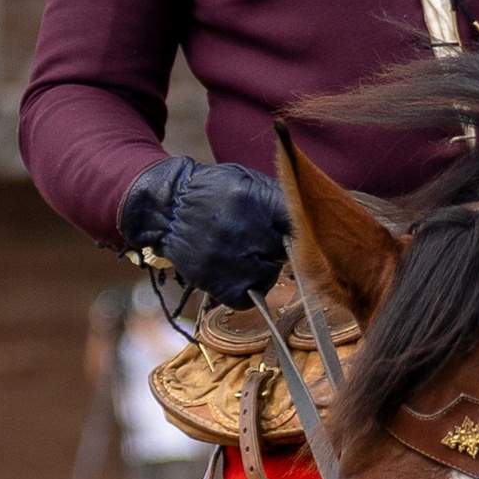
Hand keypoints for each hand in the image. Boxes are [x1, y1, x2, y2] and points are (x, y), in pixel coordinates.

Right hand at [119, 158, 291, 309]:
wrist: (166, 207)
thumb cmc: (213, 193)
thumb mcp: (245, 180)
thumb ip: (277, 196)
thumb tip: (312, 216)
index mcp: (255, 199)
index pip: (298, 222)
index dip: (301, 230)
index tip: (296, 232)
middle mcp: (244, 229)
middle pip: (287, 251)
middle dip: (278, 247)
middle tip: (261, 240)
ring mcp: (230, 258)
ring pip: (271, 275)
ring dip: (264, 268)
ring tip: (246, 255)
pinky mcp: (217, 281)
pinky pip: (249, 298)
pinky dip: (248, 291)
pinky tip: (238, 274)